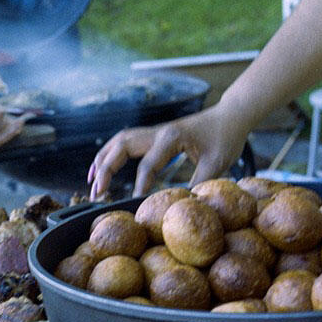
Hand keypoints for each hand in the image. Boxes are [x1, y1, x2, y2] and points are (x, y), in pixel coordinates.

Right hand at [87, 104, 248, 199]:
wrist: (230, 116)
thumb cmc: (226, 138)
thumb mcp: (218, 163)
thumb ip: (199, 183)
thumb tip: (183, 205)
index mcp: (171, 137)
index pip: (147, 165)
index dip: (140, 187)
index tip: (134, 205)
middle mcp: (157, 131)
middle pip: (121, 147)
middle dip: (106, 170)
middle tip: (97, 193)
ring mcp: (154, 132)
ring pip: (118, 142)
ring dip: (102, 160)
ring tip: (92, 183)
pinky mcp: (154, 135)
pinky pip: (125, 142)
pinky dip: (110, 154)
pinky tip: (102, 169)